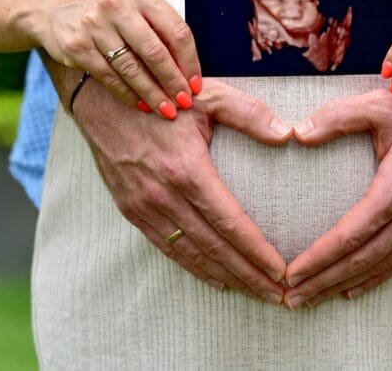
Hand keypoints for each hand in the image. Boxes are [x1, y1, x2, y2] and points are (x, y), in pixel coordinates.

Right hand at [32, 0, 201, 118]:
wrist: (54, 7)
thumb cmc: (107, 11)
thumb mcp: (135, 5)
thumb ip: (160, 28)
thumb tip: (188, 69)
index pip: (176, 30)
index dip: (189, 61)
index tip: (195, 84)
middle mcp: (118, 6)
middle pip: (155, 51)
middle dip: (173, 81)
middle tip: (184, 102)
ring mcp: (95, 26)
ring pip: (131, 67)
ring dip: (152, 93)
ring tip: (165, 110)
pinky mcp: (78, 46)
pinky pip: (109, 76)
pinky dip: (127, 93)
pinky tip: (140, 104)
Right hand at [74, 76, 291, 302]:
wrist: (102, 98)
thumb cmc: (162, 94)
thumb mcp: (208, 95)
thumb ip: (250, 114)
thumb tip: (288, 134)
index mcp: (187, 168)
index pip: (230, 222)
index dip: (258, 252)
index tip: (282, 272)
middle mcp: (164, 194)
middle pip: (215, 247)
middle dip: (250, 275)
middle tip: (280, 297)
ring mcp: (144, 205)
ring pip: (192, 253)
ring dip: (227, 277)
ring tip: (256, 293)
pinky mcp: (131, 209)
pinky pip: (166, 247)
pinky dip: (194, 268)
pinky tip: (217, 279)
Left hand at [281, 87, 391, 307]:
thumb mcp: (381, 104)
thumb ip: (337, 117)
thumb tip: (297, 133)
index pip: (349, 236)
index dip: (318, 259)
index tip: (291, 275)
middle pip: (362, 260)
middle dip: (324, 282)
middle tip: (291, 300)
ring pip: (383, 266)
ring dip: (346, 285)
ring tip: (315, 298)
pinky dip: (377, 277)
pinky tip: (355, 287)